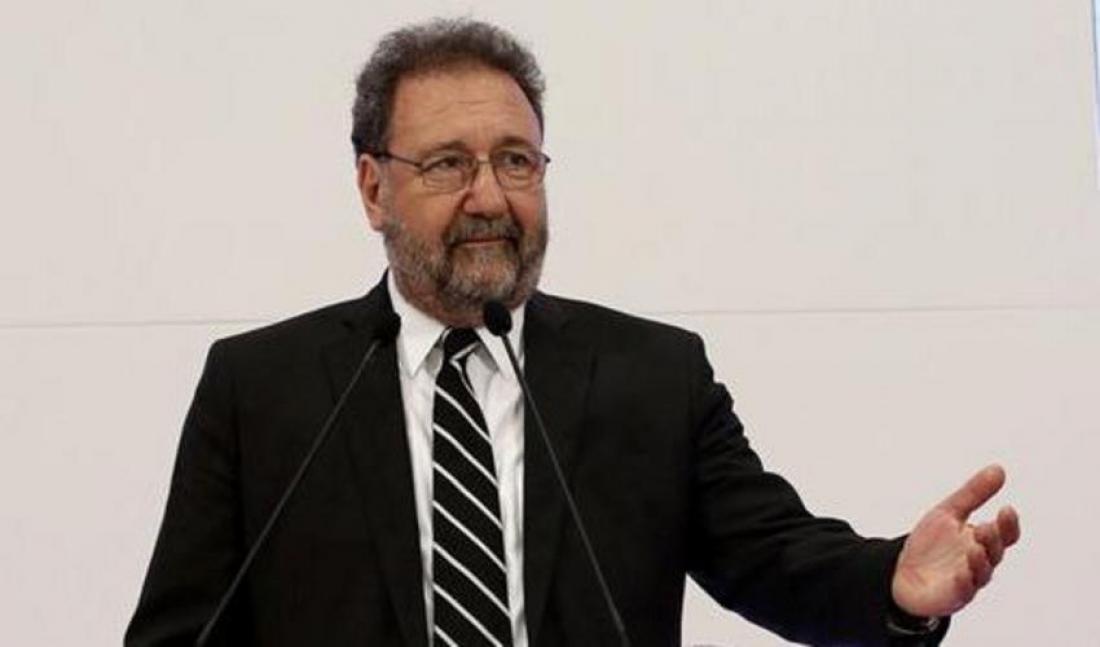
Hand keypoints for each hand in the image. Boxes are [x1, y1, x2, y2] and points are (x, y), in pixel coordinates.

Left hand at [891, 464, 1020, 617]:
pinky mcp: (953, 595)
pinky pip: (962, 591)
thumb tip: (999, 469)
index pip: (1004, 534)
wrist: (900, 571)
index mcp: (981, 541)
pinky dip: (964, 582)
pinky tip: (960, 573)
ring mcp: (968, 580)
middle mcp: (980, 561)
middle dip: (993, 541)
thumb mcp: (949, 512)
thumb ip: (973, 493)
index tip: (1006, 509)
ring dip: (980, 561)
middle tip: (985, 528)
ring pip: (982, 573)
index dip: (1008, 524)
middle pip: (995, 552)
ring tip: (975, 548)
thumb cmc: (930, 544)